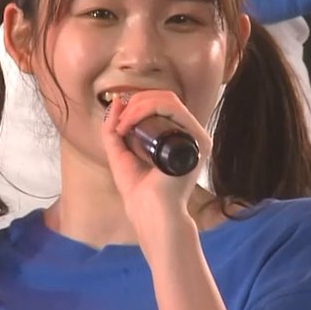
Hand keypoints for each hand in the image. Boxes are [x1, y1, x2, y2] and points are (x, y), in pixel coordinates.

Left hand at [100, 90, 210, 236]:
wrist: (149, 212)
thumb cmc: (138, 189)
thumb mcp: (120, 152)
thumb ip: (114, 129)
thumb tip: (116, 101)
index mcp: (175, 136)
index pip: (161, 104)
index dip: (136, 103)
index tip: (117, 121)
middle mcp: (189, 134)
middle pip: (165, 98)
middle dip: (135, 102)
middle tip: (119, 122)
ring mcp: (195, 137)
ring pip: (168, 100)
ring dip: (138, 106)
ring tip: (123, 125)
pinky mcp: (196, 141)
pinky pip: (174, 109)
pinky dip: (147, 109)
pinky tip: (130, 124)